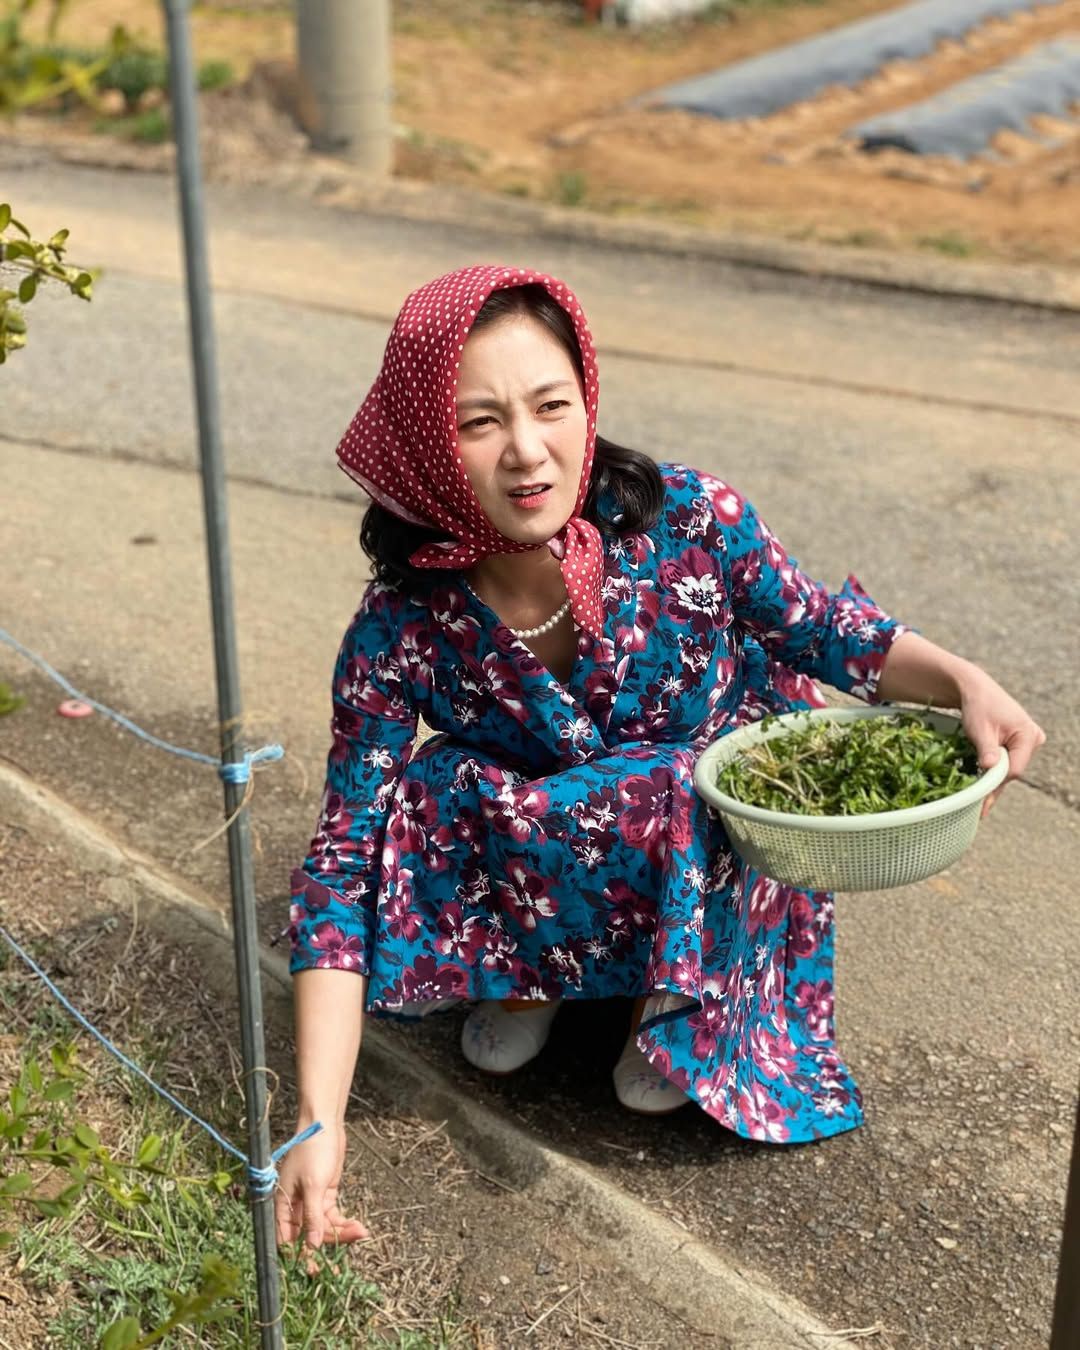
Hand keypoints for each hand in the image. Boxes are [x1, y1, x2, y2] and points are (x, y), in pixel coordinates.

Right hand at [274, 1119, 368, 1270]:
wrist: (325, 1126)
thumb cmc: (312, 1151)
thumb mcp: (313, 1184)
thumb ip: (313, 1216)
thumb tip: (312, 1245)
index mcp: (282, 1206)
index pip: (286, 1240)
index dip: (297, 1257)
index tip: (312, 1271)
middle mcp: (295, 1208)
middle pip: (308, 1237)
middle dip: (325, 1248)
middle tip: (339, 1267)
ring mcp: (311, 1202)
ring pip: (323, 1228)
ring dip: (341, 1234)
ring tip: (360, 1232)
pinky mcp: (325, 1196)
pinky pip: (333, 1217)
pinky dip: (344, 1223)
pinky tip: (358, 1226)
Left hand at [958, 668, 1045, 816]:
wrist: (975, 690)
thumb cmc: (978, 706)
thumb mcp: (980, 729)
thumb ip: (987, 749)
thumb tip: (989, 768)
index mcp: (1028, 735)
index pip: (1014, 768)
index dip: (995, 782)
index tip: (980, 799)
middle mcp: (1032, 740)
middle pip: (1012, 771)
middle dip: (994, 787)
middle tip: (979, 811)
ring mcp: (1027, 743)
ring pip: (1009, 769)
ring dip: (993, 782)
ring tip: (980, 806)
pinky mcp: (1018, 745)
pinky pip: (1006, 763)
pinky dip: (993, 773)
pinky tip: (983, 792)